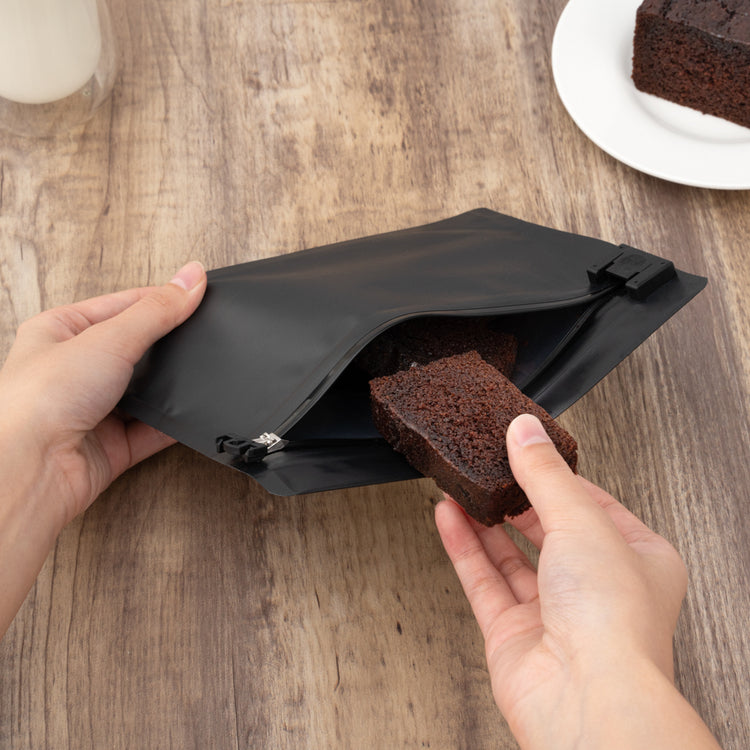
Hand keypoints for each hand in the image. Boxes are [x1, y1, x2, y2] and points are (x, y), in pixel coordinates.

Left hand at [0, 261, 206, 525]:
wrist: (30, 470)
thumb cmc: (40, 401)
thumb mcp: (108, 338)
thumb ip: (157, 310)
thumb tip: (192, 277)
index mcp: (60, 331)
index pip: (123, 305)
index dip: (162, 299)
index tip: (200, 294)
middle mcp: (74, 370)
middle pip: (137, 347)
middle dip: (168, 345)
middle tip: (203, 333)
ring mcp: (95, 409)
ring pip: (147, 390)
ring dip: (169, 386)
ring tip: (196, 374)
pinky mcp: (112, 445)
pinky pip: (154, 429)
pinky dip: (174, 423)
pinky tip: (191, 413)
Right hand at [435, 413, 719, 749]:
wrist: (587, 699)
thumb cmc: (614, 623)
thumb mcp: (581, 521)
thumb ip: (545, 474)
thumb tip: (525, 431)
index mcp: (636, 559)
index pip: (592, 503)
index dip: (557, 475)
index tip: (526, 448)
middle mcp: (596, 588)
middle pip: (547, 528)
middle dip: (515, 496)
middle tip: (487, 465)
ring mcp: (553, 612)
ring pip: (511, 554)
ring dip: (483, 518)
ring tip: (459, 485)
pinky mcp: (514, 633)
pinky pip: (484, 579)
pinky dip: (464, 546)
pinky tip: (449, 517)